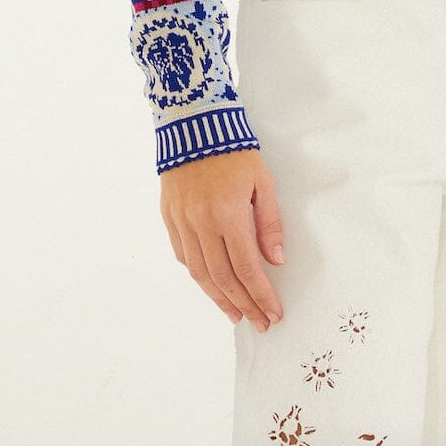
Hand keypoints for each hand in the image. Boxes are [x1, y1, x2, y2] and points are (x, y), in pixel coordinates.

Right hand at [160, 147, 286, 332]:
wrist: (194, 122)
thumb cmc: (234, 150)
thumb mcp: (262, 180)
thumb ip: (269, 222)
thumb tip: (276, 260)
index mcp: (227, 213)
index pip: (247, 267)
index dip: (261, 294)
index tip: (273, 313)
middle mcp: (201, 223)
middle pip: (223, 278)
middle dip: (244, 304)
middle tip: (259, 322)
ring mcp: (182, 222)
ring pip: (200, 273)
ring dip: (219, 298)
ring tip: (236, 314)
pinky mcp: (169, 217)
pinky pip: (183, 255)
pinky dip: (198, 275)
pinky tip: (211, 285)